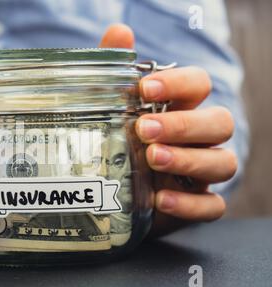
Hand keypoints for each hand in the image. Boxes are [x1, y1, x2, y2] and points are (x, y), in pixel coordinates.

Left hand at [100, 25, 236, 234]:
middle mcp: (197, 139)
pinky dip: (190, 204)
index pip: (198, 85)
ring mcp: (199, 172)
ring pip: (224, 163)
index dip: (179, 83)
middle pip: (220, 122)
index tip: (144, 89)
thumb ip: (114, 72)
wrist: (108, 193)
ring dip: (191, 160)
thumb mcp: (108, 108)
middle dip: (184, 125)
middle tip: (145, 130)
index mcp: (179, 109)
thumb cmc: (115, 143)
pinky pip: (212, 206)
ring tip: (152, 160)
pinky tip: (160, 199)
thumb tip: (119, 33)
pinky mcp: (194, 204)